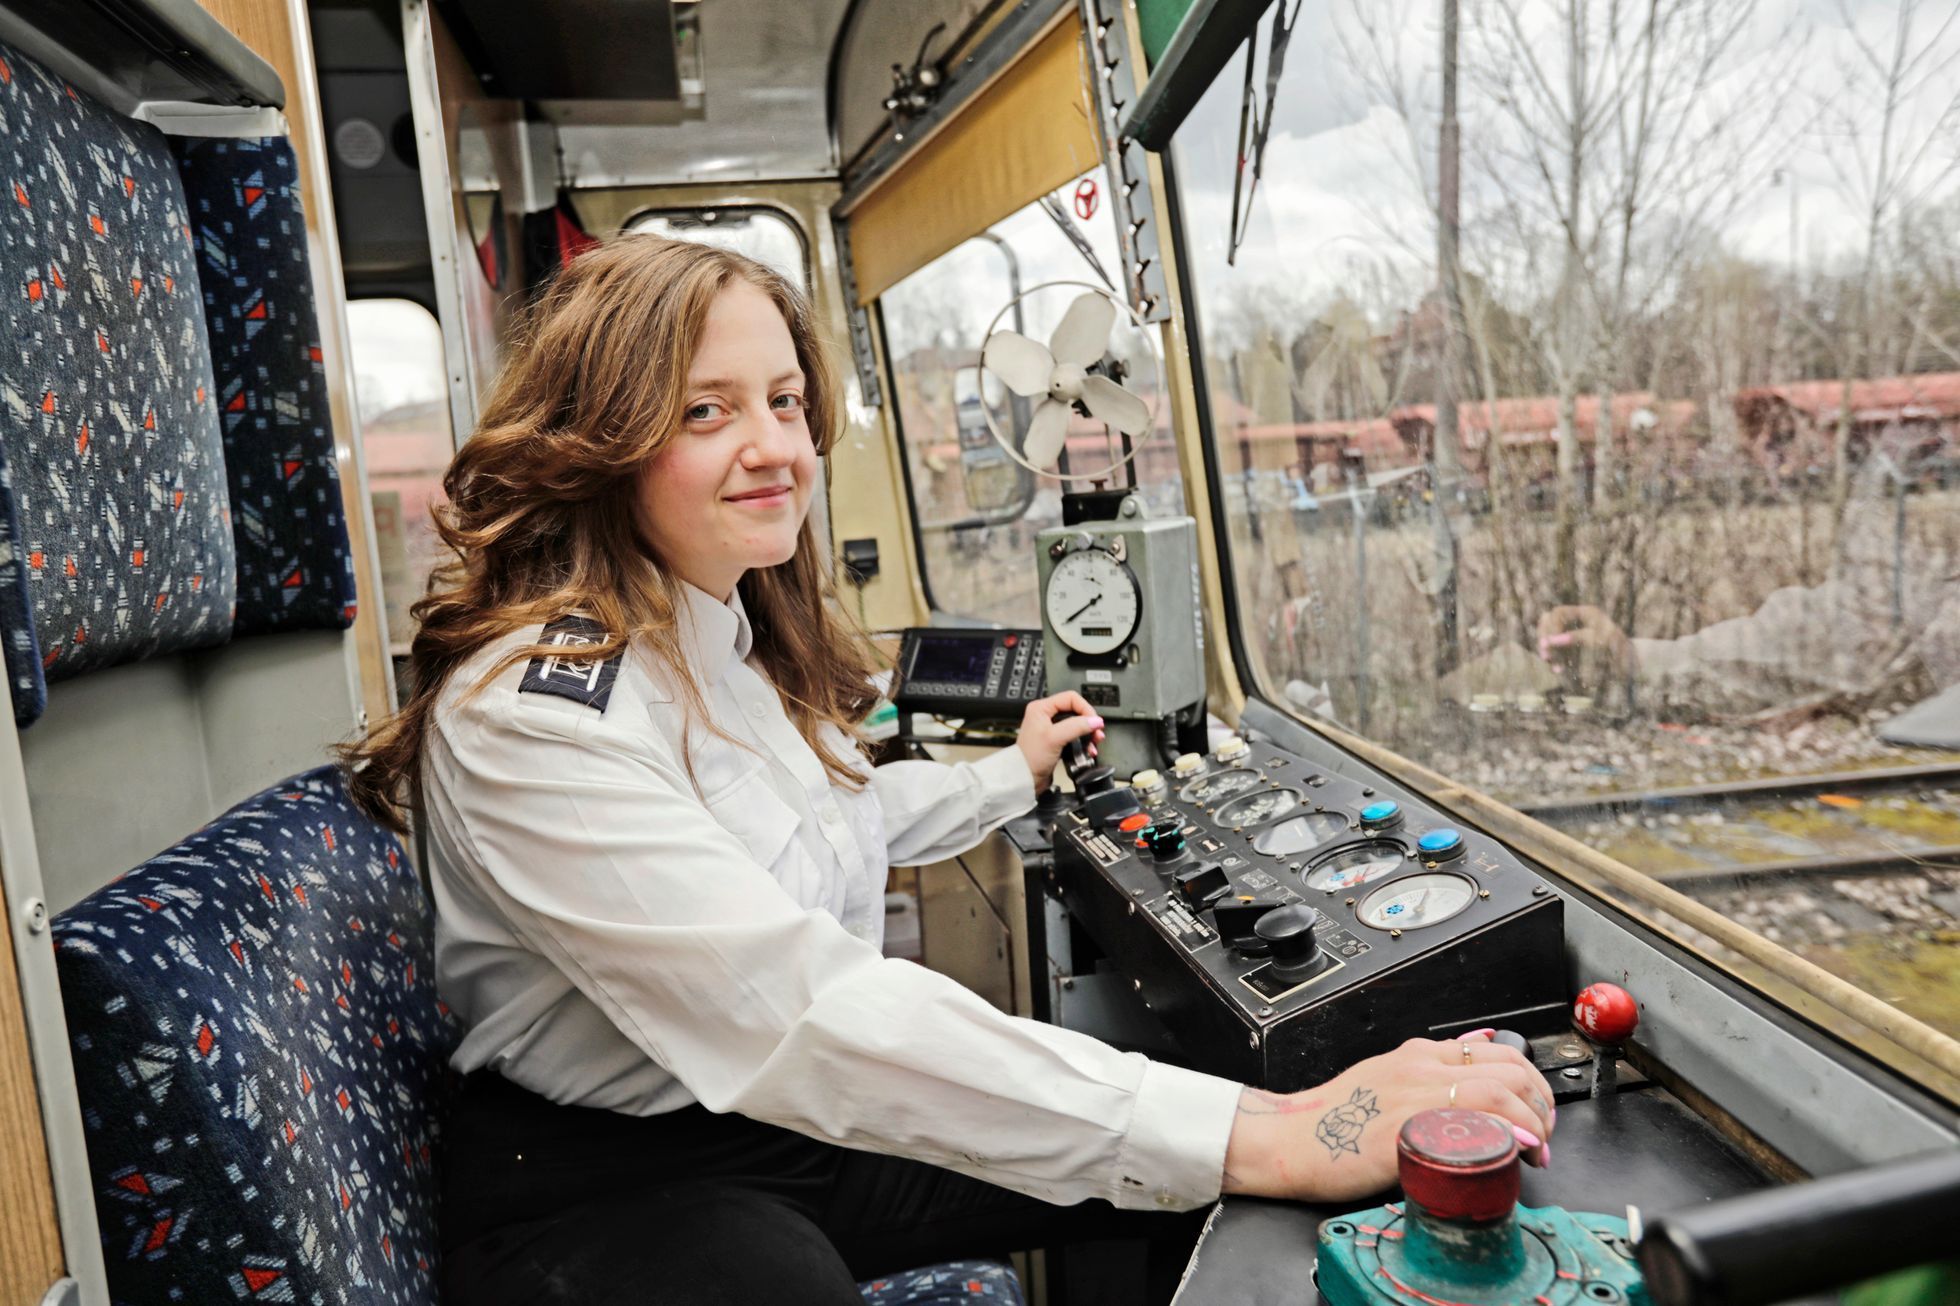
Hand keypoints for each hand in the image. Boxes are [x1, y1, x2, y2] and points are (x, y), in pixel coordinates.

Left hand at [1015, 692, 1103, 793]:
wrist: (1024, 778)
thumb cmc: (1030, 758)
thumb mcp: (1055, 738)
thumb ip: (1076, 726)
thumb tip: (1096, 721)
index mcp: (1041, 708)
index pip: (1071, 698)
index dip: (1085, 708)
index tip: (1094, 721)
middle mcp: (1046, 716)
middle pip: (1076, 711)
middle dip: (1089, 722)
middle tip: (1097, 733)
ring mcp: (1052, 729)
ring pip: (1077, 724)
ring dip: (1088, 733)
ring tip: (1094, 743)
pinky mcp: (1056, 741)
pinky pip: (1075, 736)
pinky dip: (1083, 742)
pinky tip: (1088, 749)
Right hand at [1220, 1033, 1556, 1203]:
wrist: (1288, 1139)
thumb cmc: (1332, 1119)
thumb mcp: (1386, 1076)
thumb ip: (1433, 1066)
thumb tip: (1479, 1048)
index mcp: (1419, 1054)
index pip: (1499, 1053)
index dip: (1531, 1084)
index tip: (1536, 1114)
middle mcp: (1421, 1067)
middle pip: (1509, 1068)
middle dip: (1540, 1102)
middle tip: (1543, 1135)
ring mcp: (1415, 1096)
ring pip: (1498, 1089)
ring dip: (1531, 1121)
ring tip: (1535, 1148)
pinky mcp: (1406, 1128)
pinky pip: (1470, 1122)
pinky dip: (1504, 1135)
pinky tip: (1514, 1150)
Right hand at [1536, 604, 1634, 678]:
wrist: (1633, 667)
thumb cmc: (1621, 650)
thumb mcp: (1601, 640)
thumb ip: (1576, 638)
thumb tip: (1552, 640)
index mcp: (1586, 613)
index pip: (1558, 613)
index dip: (1551, 627)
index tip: (1548, 644)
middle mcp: (1577, 622)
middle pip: (1549, 623)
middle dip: (1545, 639)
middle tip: (1545, 656)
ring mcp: (1573, 635)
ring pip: (1549, 639)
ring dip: (1548, 652)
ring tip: (1555, 667)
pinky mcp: (1572, 650)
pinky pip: (1556, 652)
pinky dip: (1554, 660)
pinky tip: (1559, 670)